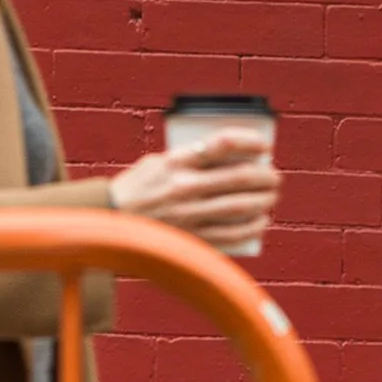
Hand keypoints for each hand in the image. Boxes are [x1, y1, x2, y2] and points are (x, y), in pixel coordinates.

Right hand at [109, 131, 278, 254]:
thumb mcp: (156, 163)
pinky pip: (228, 235)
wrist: (107, 221)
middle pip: (238, 178)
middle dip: (264, 177)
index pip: (222, 145)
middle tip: (274, 176)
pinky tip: (260, 223)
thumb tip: (228, 158)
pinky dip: (249, 229)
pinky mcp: (188, 238)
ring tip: (271, 198)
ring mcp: (187, 215)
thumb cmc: (134, 188)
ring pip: (238, 207)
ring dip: (262, 202)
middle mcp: (183, 188)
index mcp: (175, 163)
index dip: (249, 142)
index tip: (264, 146)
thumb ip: (188, 158)